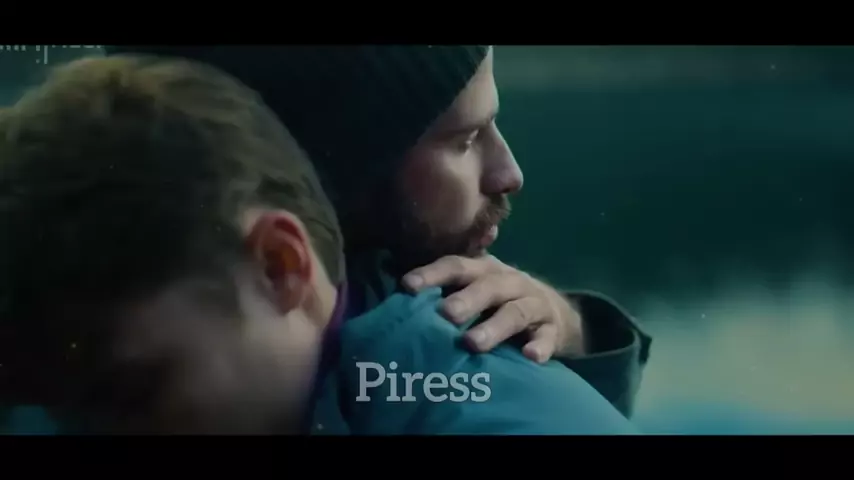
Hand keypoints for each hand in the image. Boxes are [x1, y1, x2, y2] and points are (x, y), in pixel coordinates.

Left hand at [402, 255, 585, 362]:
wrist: (560, 314)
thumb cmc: (500, 302)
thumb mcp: (477, 286)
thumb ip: (446, 286)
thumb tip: (397, 286)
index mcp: (485, 270)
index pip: (456, 266)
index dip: (432, 274)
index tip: (407, 286)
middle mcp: (509, 282)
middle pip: (487, 286)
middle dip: (465, 300)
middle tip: (445, 315)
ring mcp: (534, 304)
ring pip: (515, 313)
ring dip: (494, 327)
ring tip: (473, 344)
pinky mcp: (552, 329)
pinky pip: (547, 338)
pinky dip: (540, 347)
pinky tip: (530, 357)